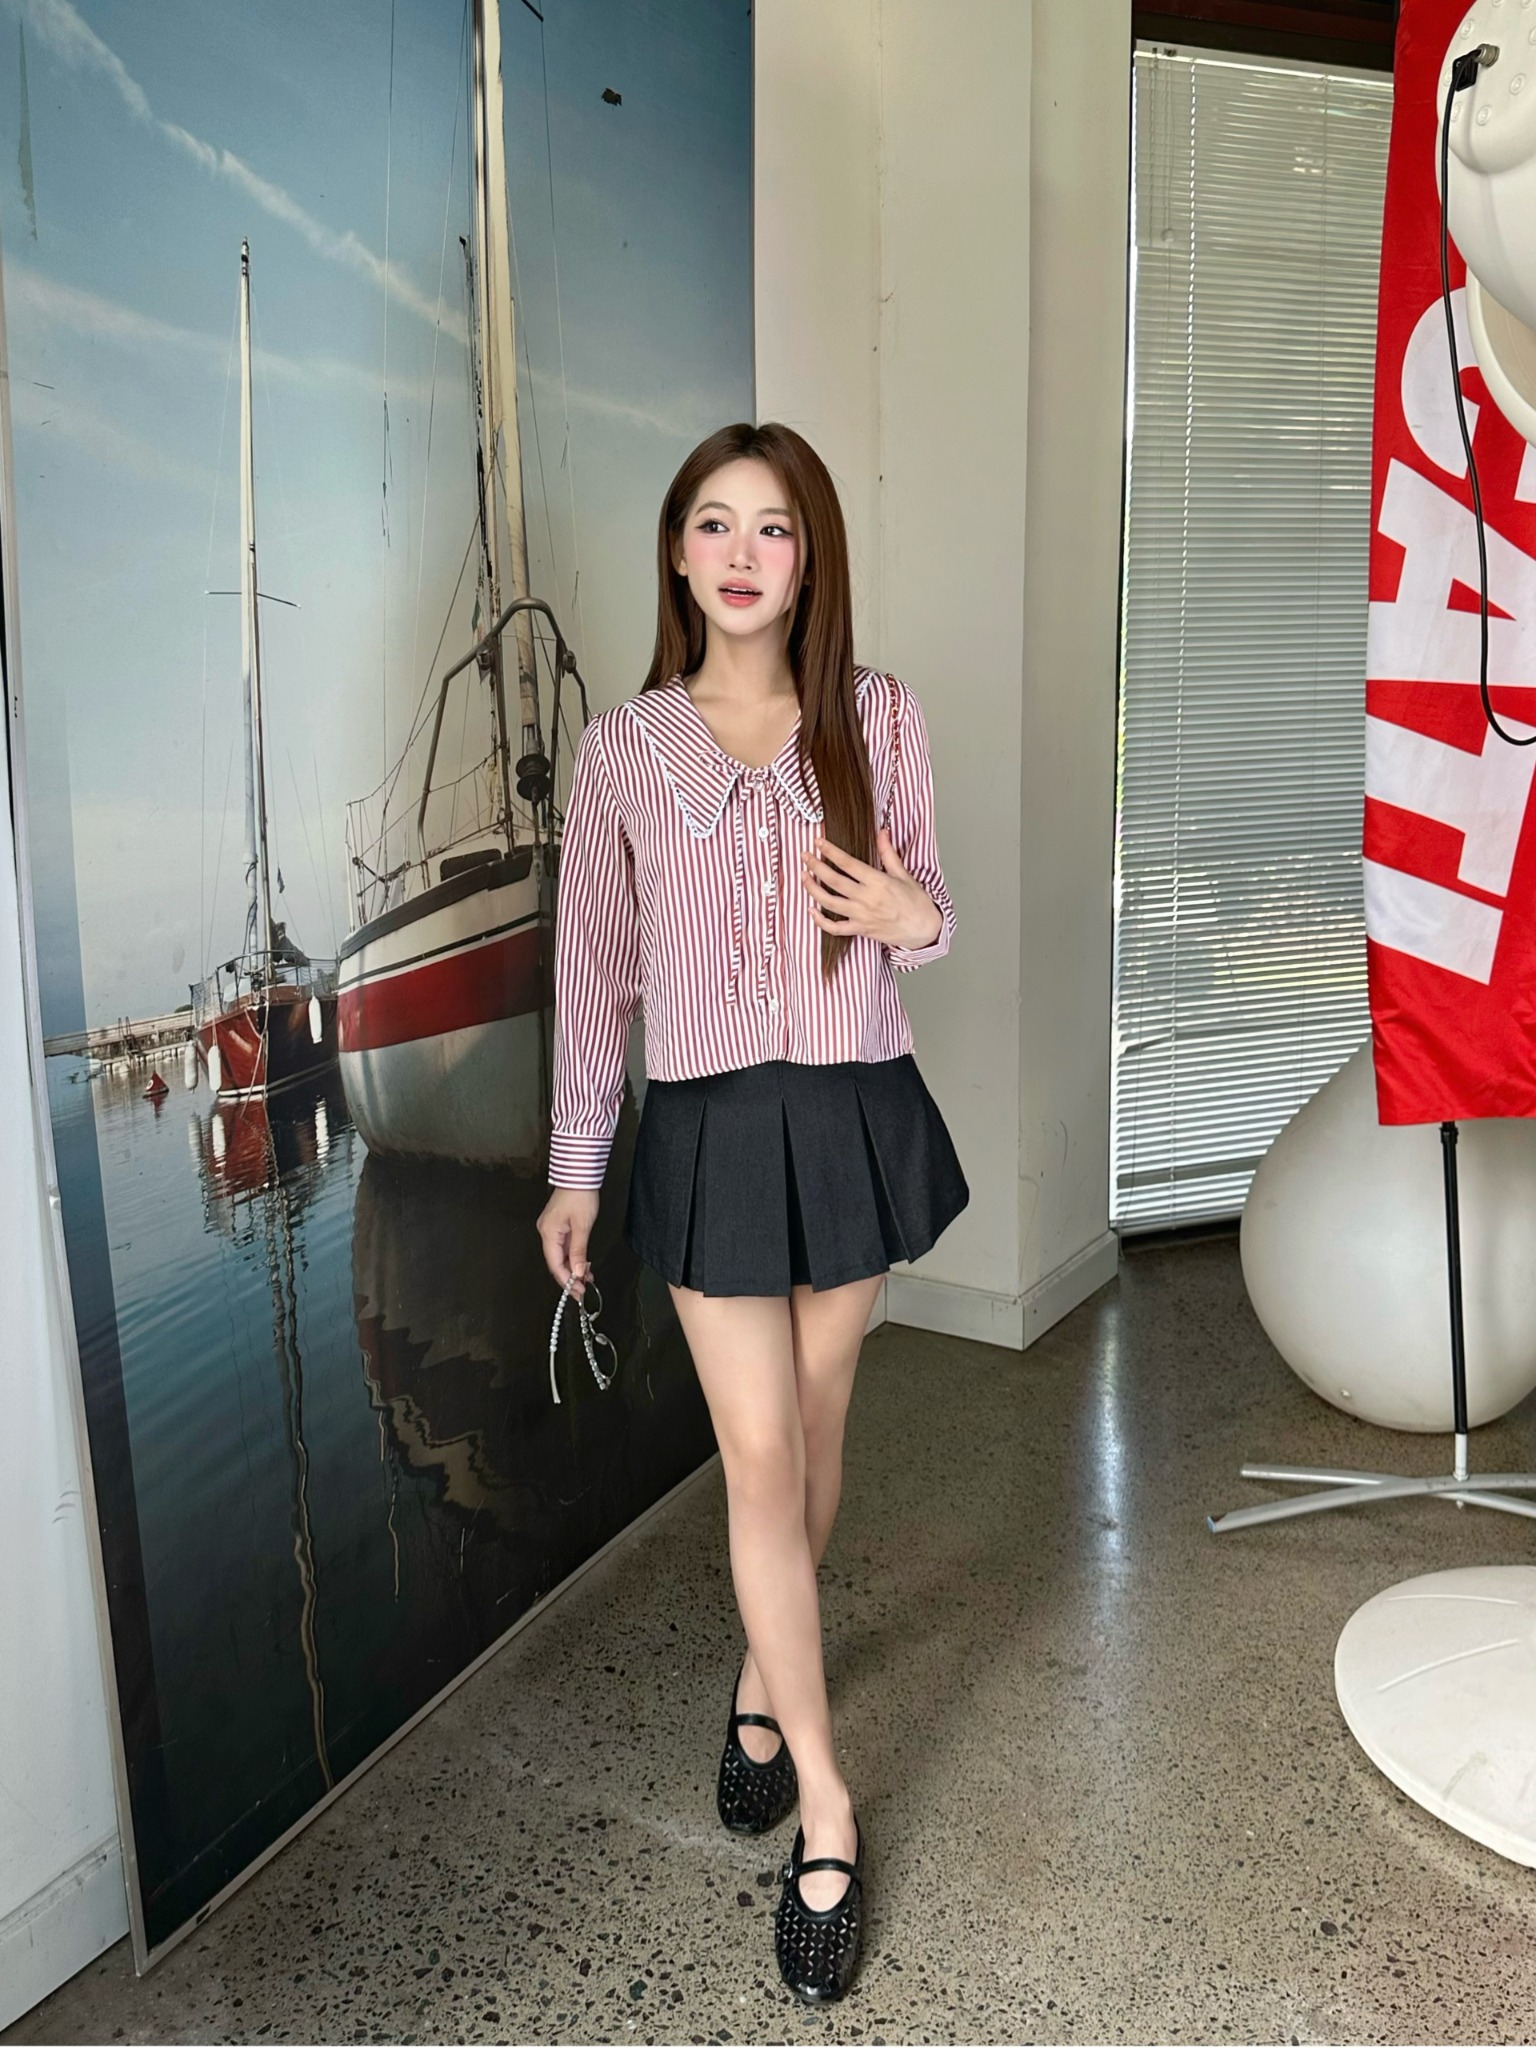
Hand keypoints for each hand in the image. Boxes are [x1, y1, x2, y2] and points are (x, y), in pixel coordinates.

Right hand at [538, 1186, 600, 1295]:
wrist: (579, 1174)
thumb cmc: (580, 1195)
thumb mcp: (582, 1225)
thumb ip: (579, 1251)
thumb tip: (577, 1272)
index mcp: (548, 1233)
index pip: (554, 1264)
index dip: (566, 1280)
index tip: (578, 1291)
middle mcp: (546, 1232)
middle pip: (556, 1262)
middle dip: (570, 1277)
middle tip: (584, 1290)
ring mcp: (551, 1229)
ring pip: (560, 1256)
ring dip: (573, 1268)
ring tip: (587, 1279)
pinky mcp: (558, 1226)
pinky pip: (564, 1247)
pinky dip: (573, 1257)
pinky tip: (583, 1265)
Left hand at [800, 828, 943, 949]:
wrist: (923, 930)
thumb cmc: (916, 903)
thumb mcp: (904, 875)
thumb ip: (888, 853)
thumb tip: (882, 832)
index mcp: (878, 882)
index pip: (848, 863)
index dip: (830, 851)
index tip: (818, 842)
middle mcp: (867, 898)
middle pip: (833, 880)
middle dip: (815, 866)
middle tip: (805, 856)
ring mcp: (861, 916)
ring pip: (829, 902)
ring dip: (813, 889)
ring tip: (804, 877)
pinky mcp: (860, 930)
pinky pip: (835, 928)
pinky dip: (820, 921)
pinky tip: (811, 910)